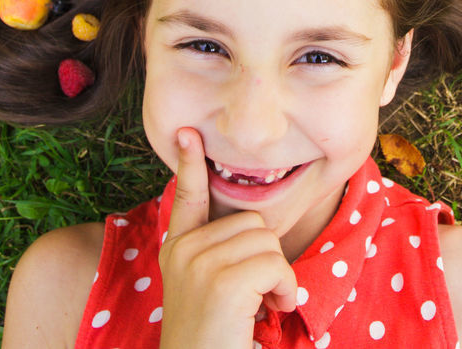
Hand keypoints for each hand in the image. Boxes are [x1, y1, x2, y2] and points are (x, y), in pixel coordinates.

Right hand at [157, 127, 296, 348]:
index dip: (190, 163)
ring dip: (278, 276)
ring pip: (267, 240)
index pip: (187, 196)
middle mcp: (182, 250)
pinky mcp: (222, 282)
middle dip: (267, 257)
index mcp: (176, 249)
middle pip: (252, 221)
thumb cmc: (212, 337)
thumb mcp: (206, 288)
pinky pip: (275, 263)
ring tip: (259, 306)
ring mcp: (198, 263)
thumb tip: (253, 228)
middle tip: (255, 295)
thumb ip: (217, 254)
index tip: (188, 133)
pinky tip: (268, 312)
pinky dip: (284, 290)